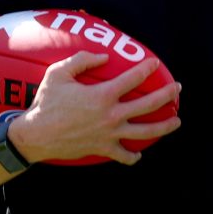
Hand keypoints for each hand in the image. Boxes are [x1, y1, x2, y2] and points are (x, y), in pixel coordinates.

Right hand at [15, 53, 181, 166]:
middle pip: (148, 105)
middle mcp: (111, 115)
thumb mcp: (59, 73)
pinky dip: (133, 156)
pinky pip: (124, 155)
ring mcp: (109, 134)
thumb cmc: (45, 102)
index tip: (155, 64)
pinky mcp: (102, 149)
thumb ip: (82, 60)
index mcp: (103, 95)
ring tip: (176, 121)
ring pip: (145, 132)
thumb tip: (104, 57)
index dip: (147, 68)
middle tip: (177, 89)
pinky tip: (139, 153)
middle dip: (166, 96)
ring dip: (164, 127)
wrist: (35, 136)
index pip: (133, 78)